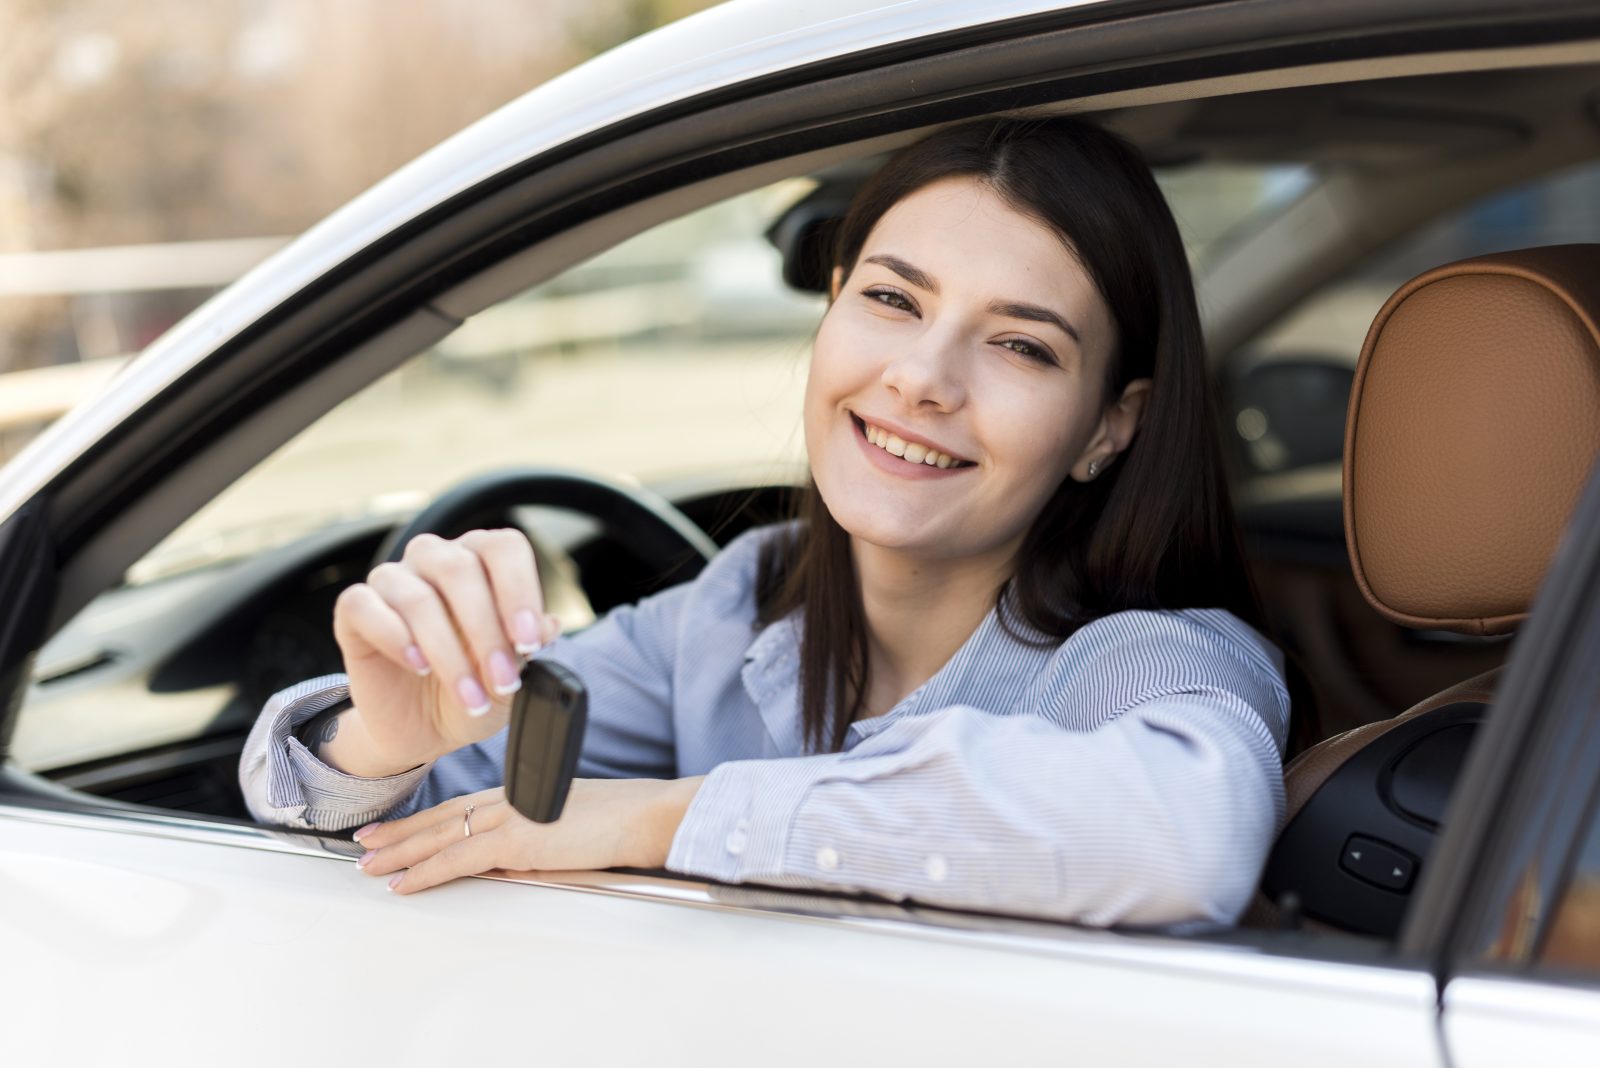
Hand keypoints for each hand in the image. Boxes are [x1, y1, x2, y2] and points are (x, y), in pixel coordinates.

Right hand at [329, 529, 560, 775]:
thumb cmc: (474, 689)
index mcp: (482, 561)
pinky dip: (395, 638)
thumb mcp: (510, 678)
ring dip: (448, 653)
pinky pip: (363, 605)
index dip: (520, 591)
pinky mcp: (354, 609)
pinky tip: (418, 665)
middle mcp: (436, 559)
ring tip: (469, 695)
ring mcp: (393, 580)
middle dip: (486, 631)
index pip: (504, 548)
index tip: (530, 642)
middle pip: (460, 569)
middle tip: (503, 680)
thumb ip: (528, 649)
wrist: (424, 729)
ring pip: (417, 597)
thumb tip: (550, 624)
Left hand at [353, 778, 704, 893]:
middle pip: (441, 817)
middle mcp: (509, 799)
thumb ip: (537, 833)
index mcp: (522, 792)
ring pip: (440, 836)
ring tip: (368, 865)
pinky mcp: (517, 840)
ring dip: (400, 852)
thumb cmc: (622, 819)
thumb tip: (513, 859)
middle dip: (399, 833)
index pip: (460, 806)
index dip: (425, 819)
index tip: (397, 829)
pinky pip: (458, 859)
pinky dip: (426, 871)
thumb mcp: (569, 821)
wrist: (644, 814)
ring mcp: (511, 817)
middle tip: (364, 844)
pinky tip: (403, 883)